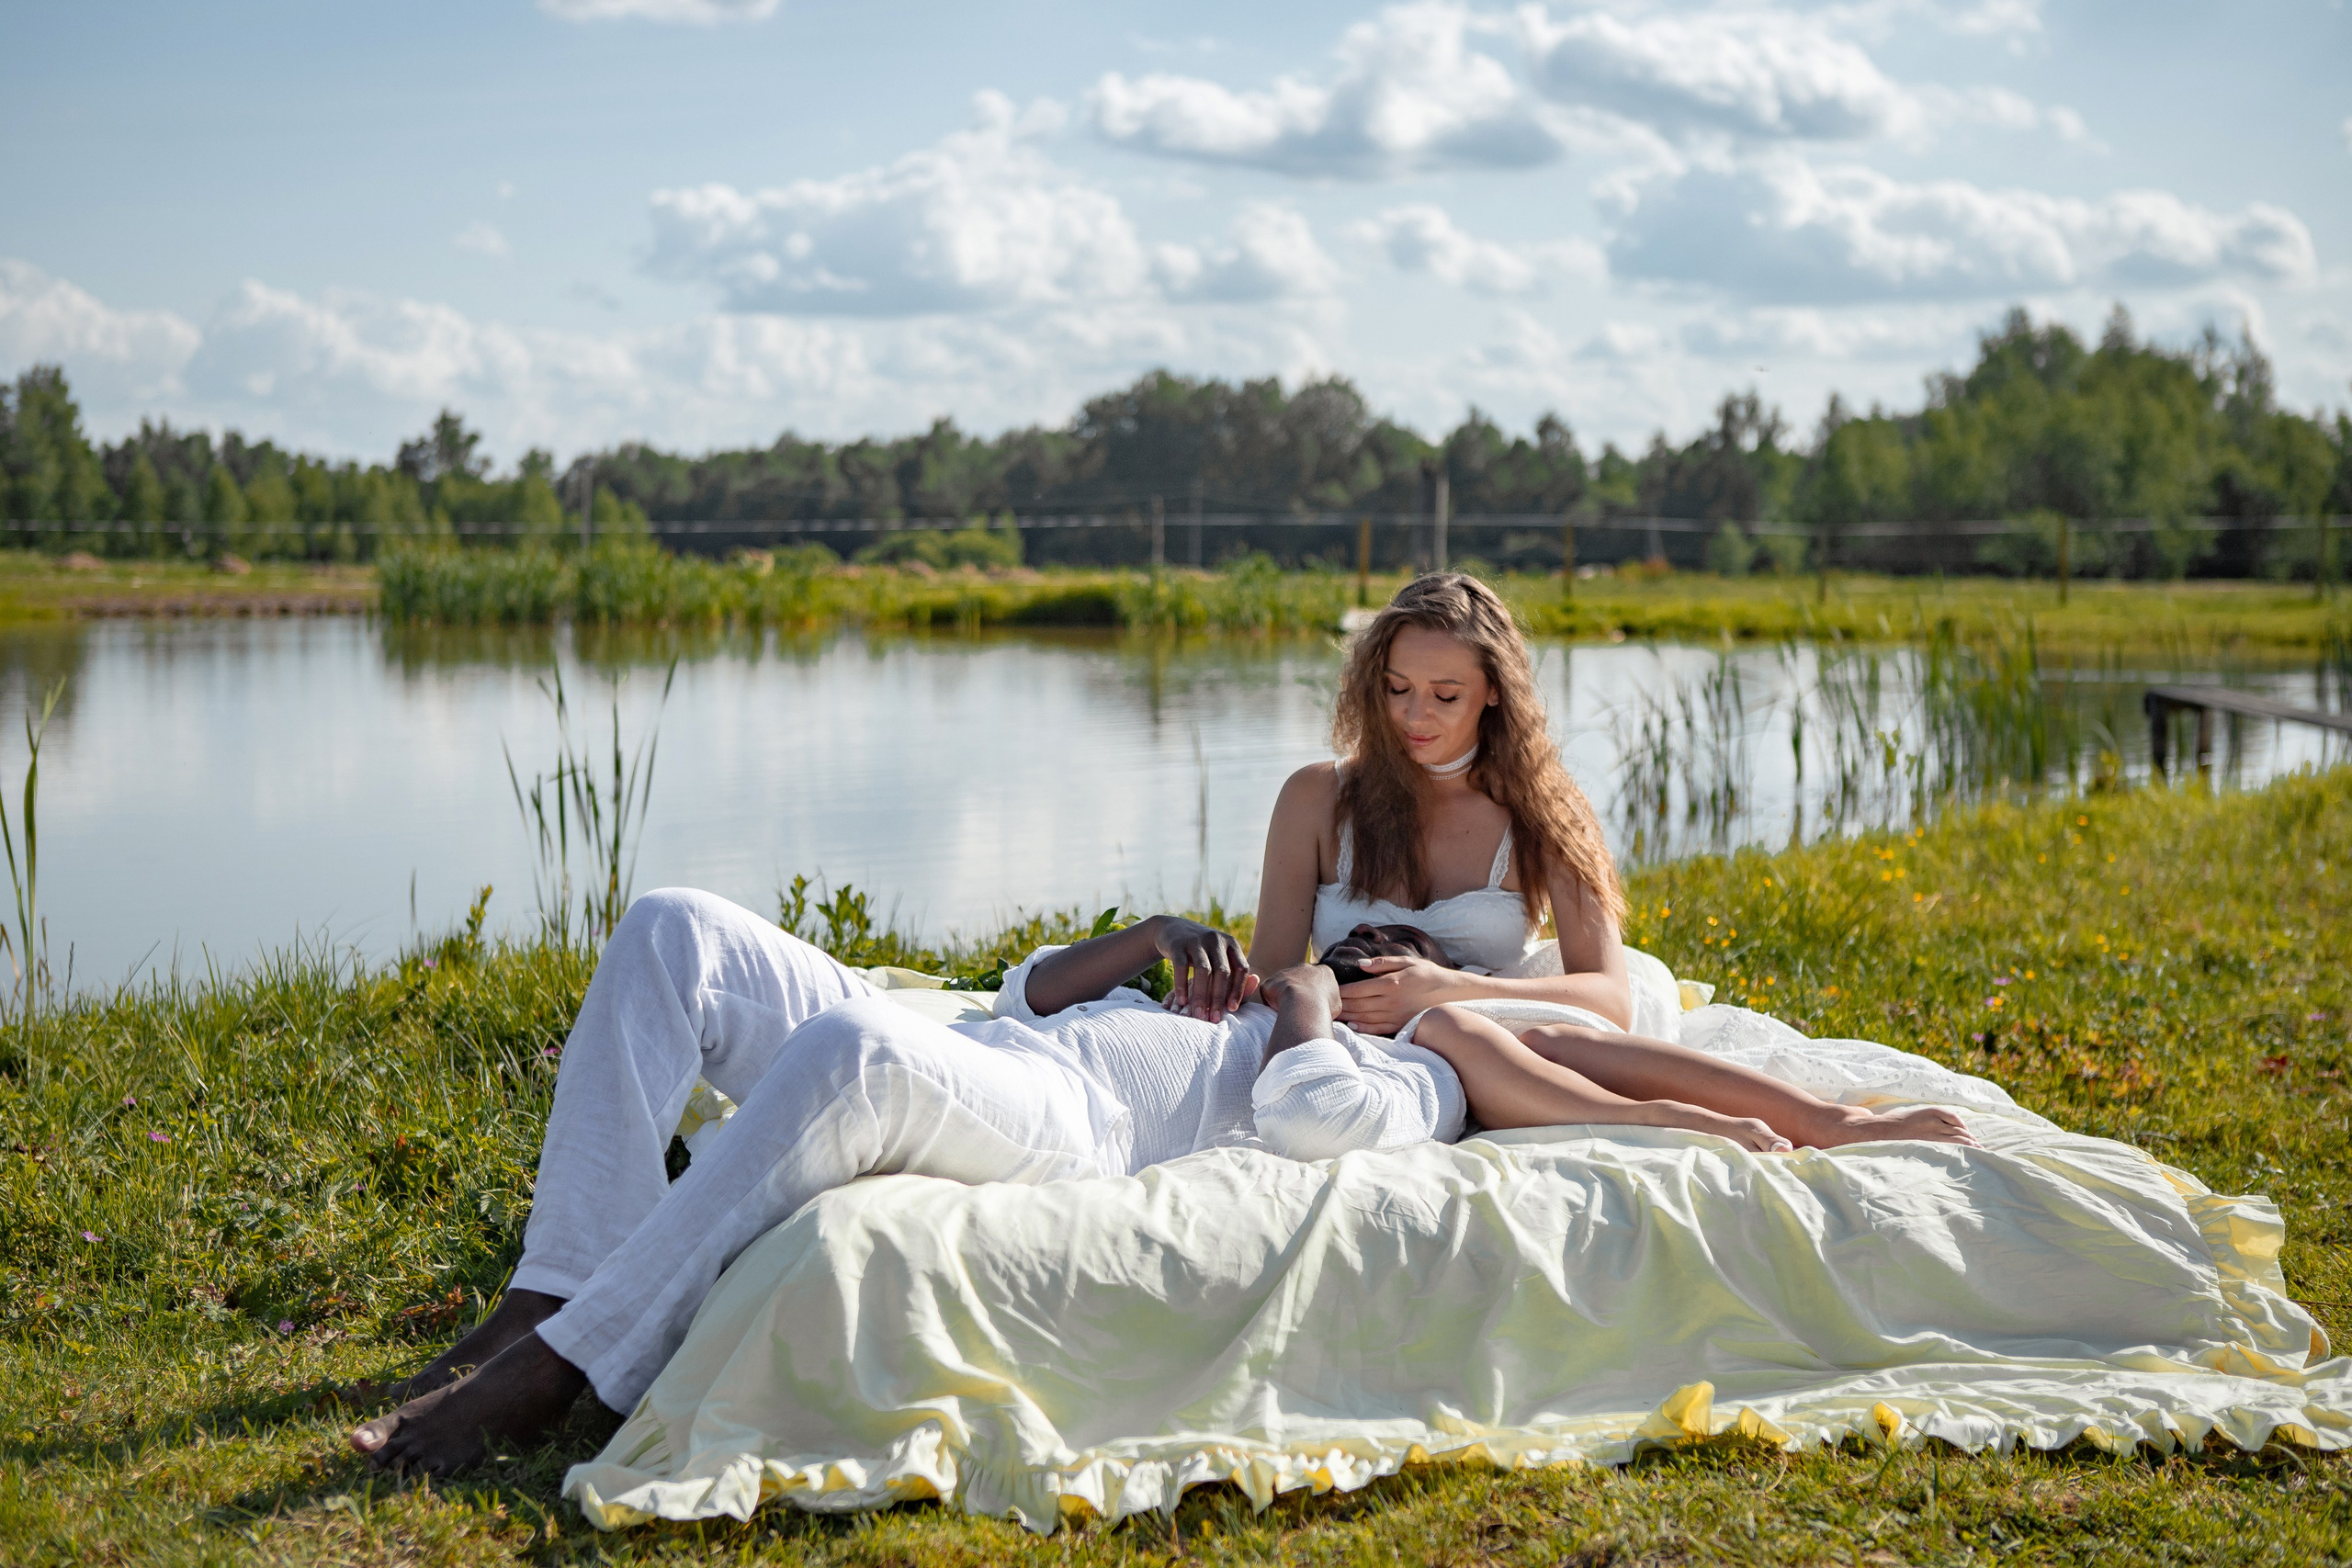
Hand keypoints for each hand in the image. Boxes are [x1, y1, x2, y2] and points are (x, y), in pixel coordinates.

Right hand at [1154, 917, 1257, 1020]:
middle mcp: (1216, 940)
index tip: (1232, 1010)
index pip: (1241, 969)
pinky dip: (1182, 986)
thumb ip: (1236, 973)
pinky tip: (1182, 1001)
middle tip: (1214, 1019)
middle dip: (1219, 998)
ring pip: (1203, 971)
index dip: (1238, 990)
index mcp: (1231, 944)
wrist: (1173, 931)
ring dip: (1201, 996)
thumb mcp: (1219, 958)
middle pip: (1223, 972)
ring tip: (1198, 1015)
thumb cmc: (1202, 953)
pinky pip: (1182, 967)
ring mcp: (1197, 940)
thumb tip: (1257, 982)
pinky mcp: (1178, 944)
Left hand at [1257, 963, 1337, 1013]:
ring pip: (1283, 984)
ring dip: (1284, 996)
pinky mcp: (1271, 981)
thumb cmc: (1323, 1007)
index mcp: (1323, 972)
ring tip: (1287, 1011)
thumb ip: (1330, 1000)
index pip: (1319, 980)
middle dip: (1299, 991)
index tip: (1314, 1005)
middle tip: (1300, 1007)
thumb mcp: (1336, 1005)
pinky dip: (1270, 1002)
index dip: (1316, 993)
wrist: (1303, 1005)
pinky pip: (1269, 992)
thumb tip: (1327, 1006)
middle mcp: (1304, 967)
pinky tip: (1275, 1011)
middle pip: (1300, 978)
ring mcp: (1286, 972)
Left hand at [1334, 955, 1460, 1035]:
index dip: (1340, 991)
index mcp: (1390, 984)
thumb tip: (1360, 965)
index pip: (1357, 989)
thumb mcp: (1407, 961)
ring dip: (1347, 1017)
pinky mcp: (1400, 1025)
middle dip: (1339, 1005)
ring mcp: (1395, 1015)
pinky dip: (1363, 1028)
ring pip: (1364, 1018)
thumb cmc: (1427, 973)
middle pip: (1357, 1005)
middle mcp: (1390, 1002)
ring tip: (1333, 1015)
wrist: (1451, 993)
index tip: (1329, 989)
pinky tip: (1352, 1026)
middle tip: (1324, 1004)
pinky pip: (1378, 1029)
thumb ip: (1382, 963)